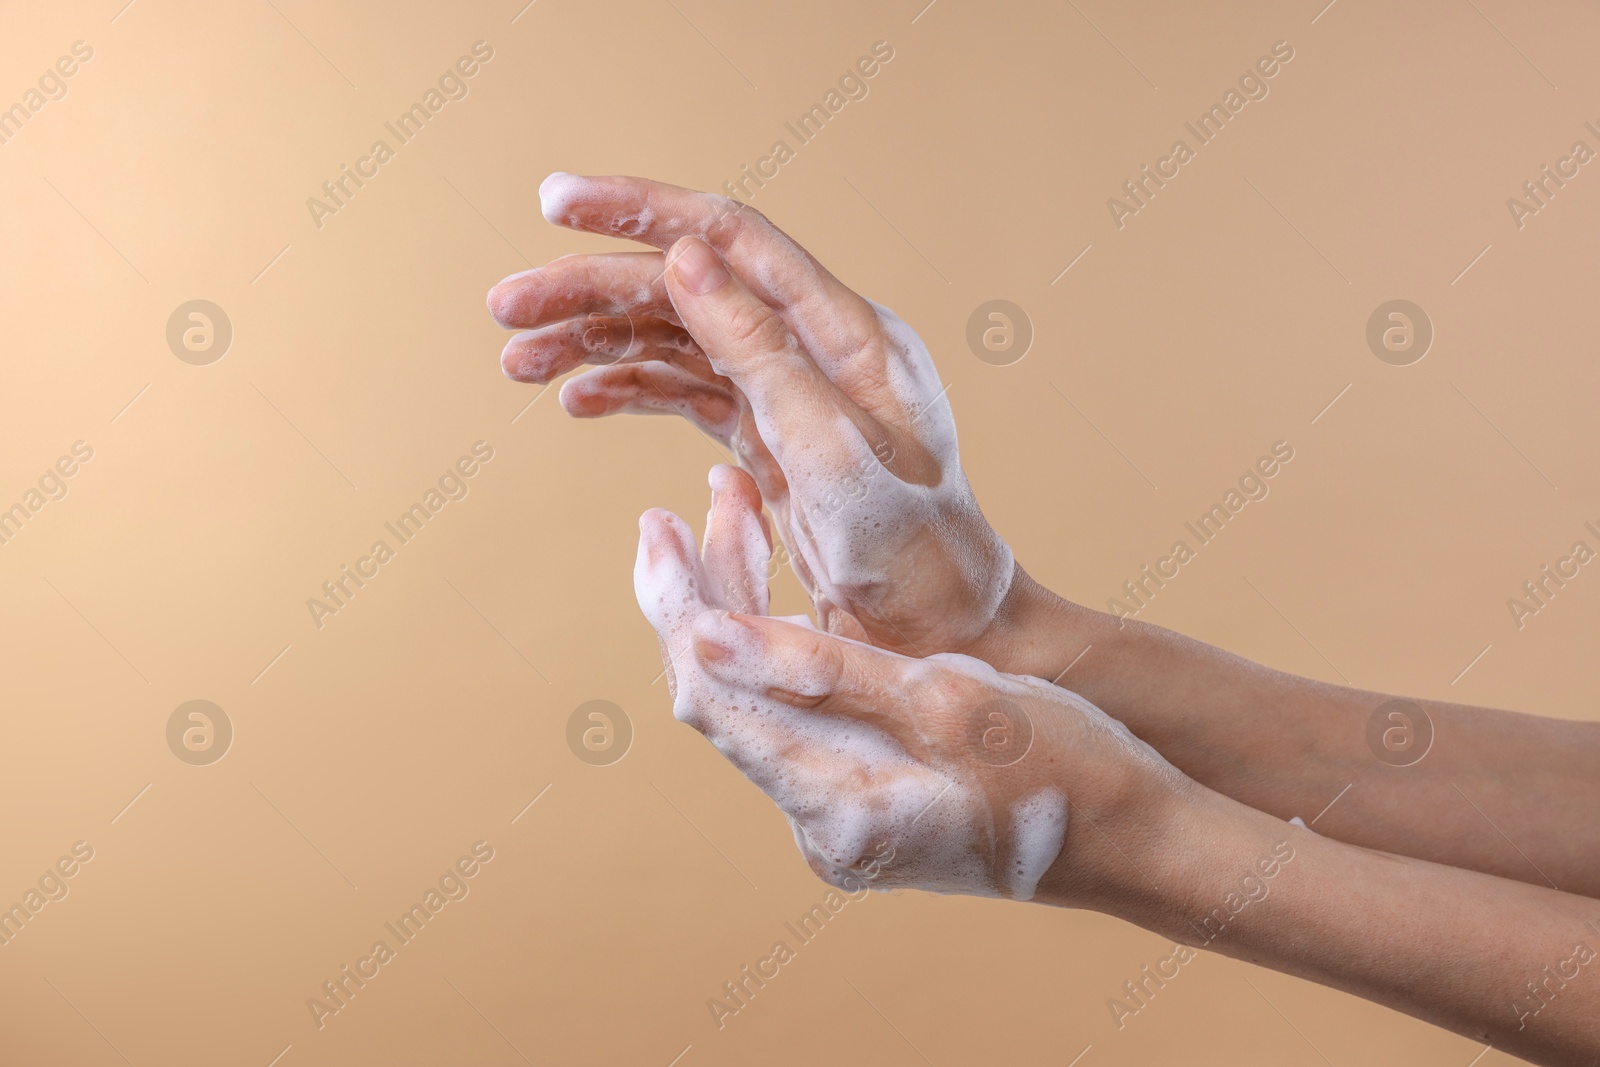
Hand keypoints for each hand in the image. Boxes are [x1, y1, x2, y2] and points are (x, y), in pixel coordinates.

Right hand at [490, 174, 1040, 665]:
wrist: (947, 633)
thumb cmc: (913, 556)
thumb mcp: (835, 459)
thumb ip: (763, 356)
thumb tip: (685, 257)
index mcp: (846, 334)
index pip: (730, 238)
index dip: (639, 210)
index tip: (554, 201)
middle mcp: (816, 347)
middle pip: (687, 285)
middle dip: (591, 287)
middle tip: (504, 307)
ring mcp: (791, 389)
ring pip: (677, 338)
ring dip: (596, 342)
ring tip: (517, 360)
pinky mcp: (771, 435)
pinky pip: (687, 393)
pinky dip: (629, 390)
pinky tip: (578, 401)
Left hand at [634, 463, 1179, 900]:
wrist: (1144, 839)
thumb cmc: (1069, 766)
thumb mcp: (949, 701)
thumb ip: (822, 671)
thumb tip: (705, 633)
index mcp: (839, 809)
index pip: (713, 695)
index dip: (676, 603)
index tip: (655, 525)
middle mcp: (824, 829)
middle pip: (724, 698)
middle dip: (703, 594)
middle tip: (688, 502)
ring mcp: (843, 822)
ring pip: (758, 703)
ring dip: (742, 612)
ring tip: (737, 514)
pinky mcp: (867, 804)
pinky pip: (799, 719)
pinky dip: (786, 649)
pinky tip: (785, 590)